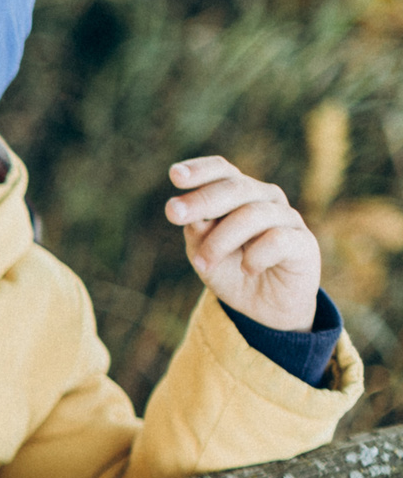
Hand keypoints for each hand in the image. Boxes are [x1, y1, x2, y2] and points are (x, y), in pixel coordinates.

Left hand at [167, 155, 321, 332]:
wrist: (264, 307)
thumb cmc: (231, 271)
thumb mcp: (204, 254)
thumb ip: (198, 233)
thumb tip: (190, 215)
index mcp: (239, 195)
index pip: (223, 171)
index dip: (201, 170)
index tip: (175, 175)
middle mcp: (265, 199)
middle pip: (235, 188)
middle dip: (201, 200)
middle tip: (173, 213)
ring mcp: (287, 219)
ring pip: (251, 215)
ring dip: (219, 241)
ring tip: (203, 265)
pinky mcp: (303, 243)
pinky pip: (277, 240)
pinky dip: (255, 256)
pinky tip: (247, 269)